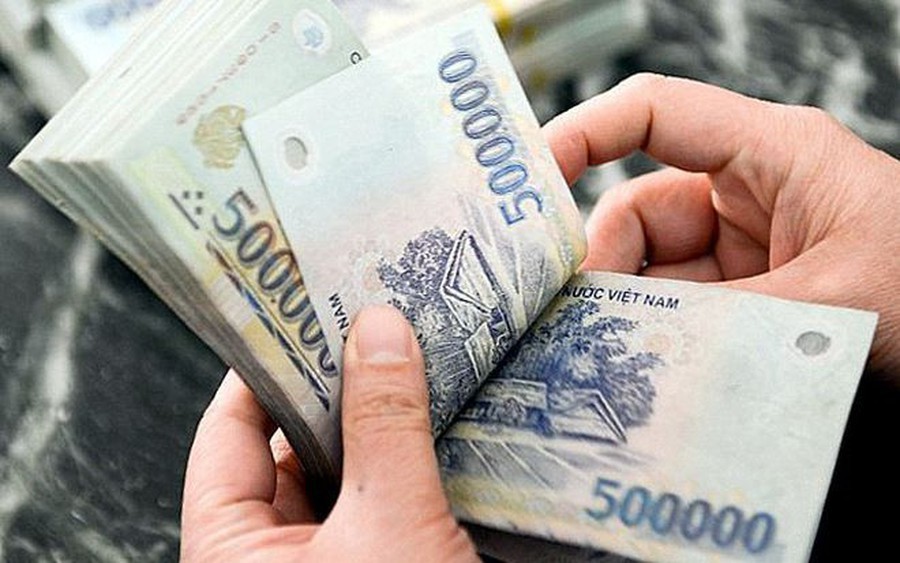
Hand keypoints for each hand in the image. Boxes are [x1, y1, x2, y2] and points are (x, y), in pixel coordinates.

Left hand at [180, 306, 476, 561]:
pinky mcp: (372, 561)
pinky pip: (377, 499)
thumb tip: (382, 332)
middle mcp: (267, 553)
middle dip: (336, 388)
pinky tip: (435, 421)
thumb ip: (386, 427)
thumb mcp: (392, 524)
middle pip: (290, 445)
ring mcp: (322, 558)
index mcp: (230, 550)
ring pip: (340, 472)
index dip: (268, 364)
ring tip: (409, 363)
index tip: (307, 308)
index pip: (228, 430)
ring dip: (377, 424)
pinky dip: (401, 461)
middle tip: (372, 325)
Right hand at [545, 73, 899, 374]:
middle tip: (573, 315)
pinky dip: (650, 332)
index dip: (581, 135)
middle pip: (635, 207)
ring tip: (606, 351)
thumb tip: (617, 334)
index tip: (525, 181)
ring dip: (623, 308)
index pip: (653, 114)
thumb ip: (715, 317)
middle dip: (601, 262)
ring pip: (647, 266)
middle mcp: (749, 193)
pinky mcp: (741, 295)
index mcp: (774, 154)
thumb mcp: (826, 303)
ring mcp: (743, 248)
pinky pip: (674, 304)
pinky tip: (638, 362)